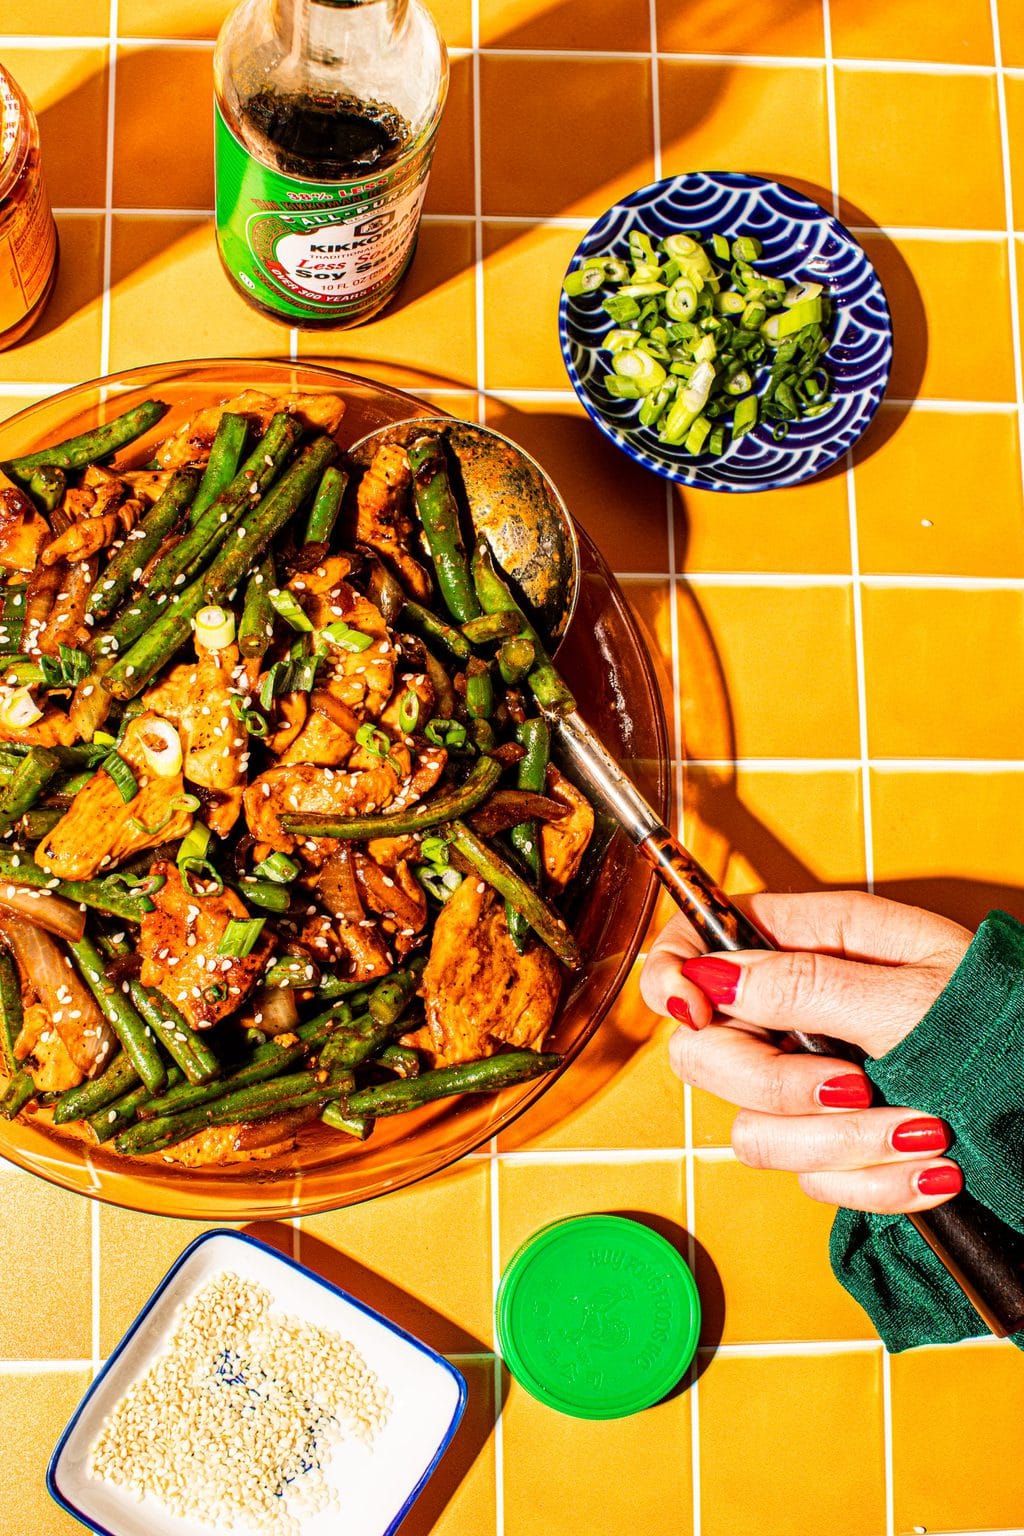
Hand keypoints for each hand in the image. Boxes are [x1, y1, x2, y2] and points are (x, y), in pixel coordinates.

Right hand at [640, 890, 972, 1213]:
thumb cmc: (1007, 1024)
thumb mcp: (913, 994)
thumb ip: (807, 985)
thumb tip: (711, 976)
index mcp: (813, 943)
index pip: (698, 943)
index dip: (672, 975)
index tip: (694, 1010)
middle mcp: (797, 1012)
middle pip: (705, 1053)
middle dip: (774, 1085)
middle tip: (851, 1088)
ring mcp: (811, 1084)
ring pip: (754, 1131)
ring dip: (841, 1146)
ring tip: (925, 1134)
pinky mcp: (836, 1146)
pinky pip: (812, 1179)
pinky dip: (874, 1184)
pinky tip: (933, 1170)